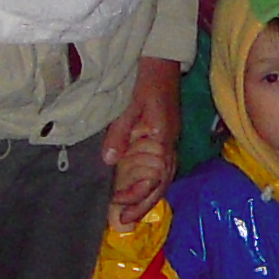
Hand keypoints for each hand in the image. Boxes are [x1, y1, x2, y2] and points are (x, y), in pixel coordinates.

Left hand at [103, 57, 182, 225]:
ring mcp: (166, 141)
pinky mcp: (160, 136)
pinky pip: (157, 166)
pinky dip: (146, 182)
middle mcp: (168, 144)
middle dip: (143, 204)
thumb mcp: (131, 104)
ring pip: (161, 177)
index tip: (119, 203)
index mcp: (163, 139)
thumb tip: (110, 161)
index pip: (156, 177)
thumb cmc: (148, 78)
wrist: (162, 58)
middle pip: (161, 183)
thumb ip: (120, 133)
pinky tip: (132, 189)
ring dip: (145, 196)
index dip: (138, 194)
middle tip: (122, 220)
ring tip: (125, 212)